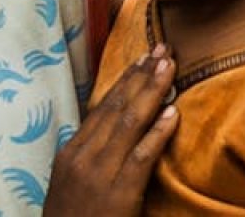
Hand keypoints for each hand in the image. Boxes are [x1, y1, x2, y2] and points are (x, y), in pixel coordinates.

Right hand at [41, 46, 178, 216]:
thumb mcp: (71, 183)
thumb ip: (88, 156)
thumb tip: (109, 129)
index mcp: (71, 152)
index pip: (102, 108)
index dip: (125, 81)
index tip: (143, 59)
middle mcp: (83, 157)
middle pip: (116, 108)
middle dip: (142, 77)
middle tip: (164, 50)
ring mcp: (99, 174)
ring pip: (129, 124)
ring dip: (152, 93)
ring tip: (170, 69)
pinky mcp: (119, 194)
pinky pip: (142, 157)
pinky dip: (158, 132)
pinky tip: (174, 113)